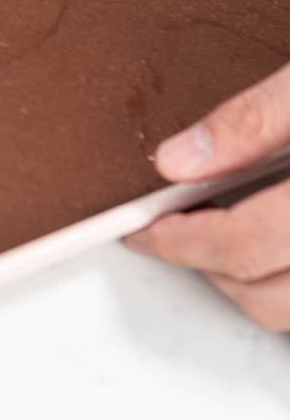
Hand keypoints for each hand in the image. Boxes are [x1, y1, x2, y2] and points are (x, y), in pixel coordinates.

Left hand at [123, 62, 289, 331]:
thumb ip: (254, 119)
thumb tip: (176, 161)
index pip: (243, 245)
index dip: (179, 242)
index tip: (143, 228)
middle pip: (268, 299)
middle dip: (207, 269)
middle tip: (171, 232)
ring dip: (252, 286)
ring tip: (222, 235)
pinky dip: (287, 285)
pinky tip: (276, 244)